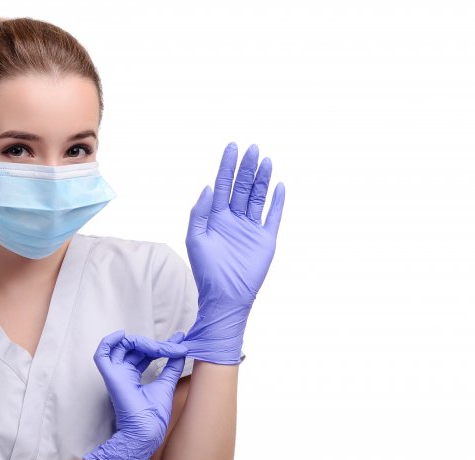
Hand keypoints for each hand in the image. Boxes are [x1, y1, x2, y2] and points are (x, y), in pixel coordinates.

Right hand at [83, 330, 187, 459]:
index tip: (179, 339)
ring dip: (140, 341)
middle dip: (154, 344)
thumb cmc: (154, 415)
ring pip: (121, 347)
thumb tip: (181, 350)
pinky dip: (108, 341)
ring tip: (157, 347)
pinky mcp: (111, 376)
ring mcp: (116, 374)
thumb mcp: (166, 384)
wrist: (147, 431)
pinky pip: (102, 354)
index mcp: (133, 378)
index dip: (160, 344)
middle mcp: (123, 374)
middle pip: (134, 348)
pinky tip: (122, 335)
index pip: (144, 353)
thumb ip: (172, 366)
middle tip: (174, 347)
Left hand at [182, 142, 284, 363]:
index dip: (227, 166)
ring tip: (266, 160)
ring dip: (262, 179)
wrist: (225, 297)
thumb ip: (200, 212)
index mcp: (216, 217)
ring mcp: (250, 229)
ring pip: (258, 197)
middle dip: (247, 168)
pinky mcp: (265, 240)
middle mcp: (234, 220)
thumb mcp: (196, 239)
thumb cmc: (206, 271)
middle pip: (242, 187)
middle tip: (252, 148)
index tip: (232, 147)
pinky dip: (277, 202)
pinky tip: (279, 186)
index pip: (223, 185)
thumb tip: (209, 187)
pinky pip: (273, 217)